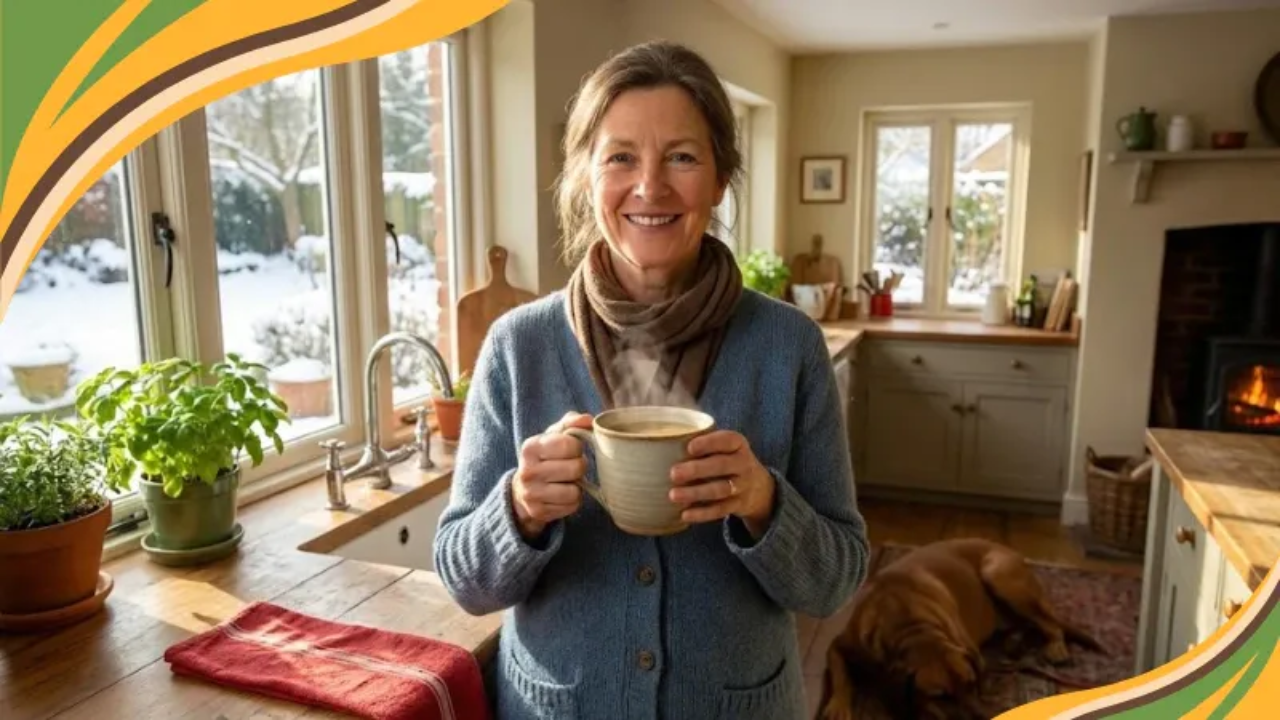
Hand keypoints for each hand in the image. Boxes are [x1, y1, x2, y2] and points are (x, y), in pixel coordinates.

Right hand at [512, 412, 592, 539]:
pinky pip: (572, 506)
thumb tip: (588, 420)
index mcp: (530, 447)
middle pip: (576, 468)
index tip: (570, 450)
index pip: (569, 444)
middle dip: (579, 466)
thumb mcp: (553, 437)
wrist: (522, 491)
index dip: (577, 447)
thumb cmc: (545, 458)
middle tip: (570, 467)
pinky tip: (563, 495)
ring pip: (575, 490)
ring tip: (566, 481)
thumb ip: (571, 424)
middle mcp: (527, 471)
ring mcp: (532, 494)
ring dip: (577, 486)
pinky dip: (573, 500)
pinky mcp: (539, 512)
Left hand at [668, 430, 775, 537]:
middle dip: (697, 469)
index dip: (709, 443)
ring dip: (696, 493)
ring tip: (673, 495)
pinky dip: (702, 513)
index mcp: (738, 444)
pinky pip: (721, 510)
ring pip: (720, 489)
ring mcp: (743, 486)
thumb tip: (660, 441)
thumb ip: (701, 441)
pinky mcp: (738, 505)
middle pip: (722, 465)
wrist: (758, 487)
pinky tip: (684, 514)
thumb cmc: (727, 459)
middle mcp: (744, 464)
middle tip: (673, 473)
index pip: (727, 440)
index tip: (689, 447)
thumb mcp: (724, 446)